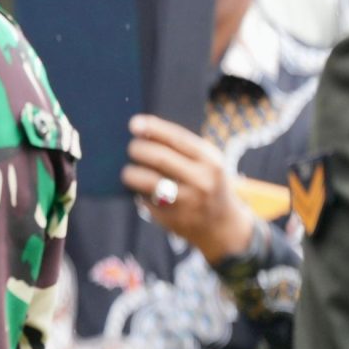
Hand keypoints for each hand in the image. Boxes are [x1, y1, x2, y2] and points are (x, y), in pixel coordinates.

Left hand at [124, 115, 257, 262]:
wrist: (221, 224)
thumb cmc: (206, 183)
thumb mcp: (206, 164)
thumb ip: (181, 149)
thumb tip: (142, 133)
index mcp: (210, 160)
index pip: (178, 138)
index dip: (154, 128)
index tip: (134, 123)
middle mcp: (202, 180)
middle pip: (160, 157)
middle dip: (138, 149)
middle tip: (130, 148)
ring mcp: (188, 201)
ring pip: (149, 181)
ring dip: (131, 173)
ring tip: (127, 171)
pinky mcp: (173, 219)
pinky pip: (146, 200)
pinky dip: (137, 192)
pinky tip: (137, 189)